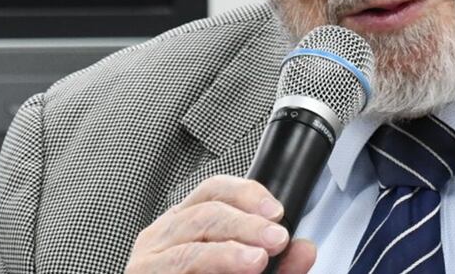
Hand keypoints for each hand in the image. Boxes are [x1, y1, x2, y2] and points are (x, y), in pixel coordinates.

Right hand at [125, 175, 316, 273]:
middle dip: (246, 223)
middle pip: (206, 211)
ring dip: (229, 248)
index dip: (247, 193)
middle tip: (277, 239)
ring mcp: (149, 258)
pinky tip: (235, 269)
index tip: (276, 212)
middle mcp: (163, 235)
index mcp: (186, 223)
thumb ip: (279, 267)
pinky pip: (178, 266)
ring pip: (191, 241)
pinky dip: (213, 264)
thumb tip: (306, 249)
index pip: (214, 189)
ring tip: (258, 259)